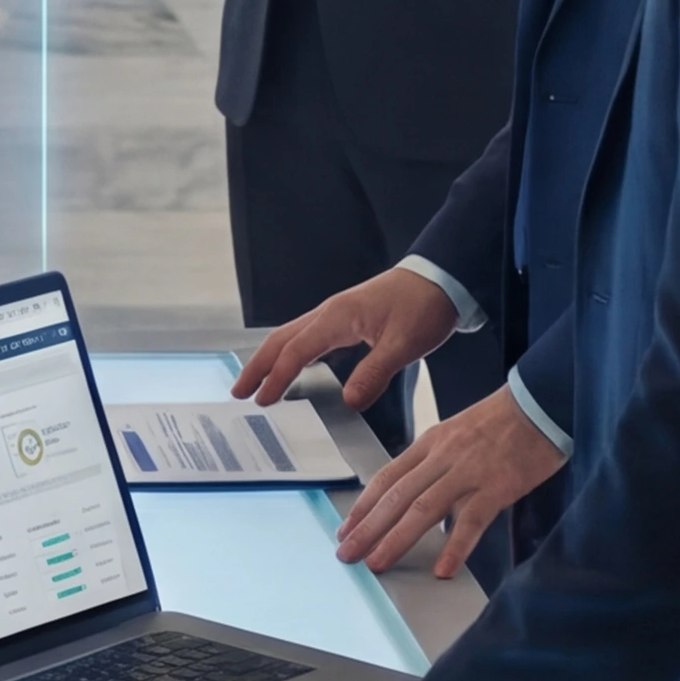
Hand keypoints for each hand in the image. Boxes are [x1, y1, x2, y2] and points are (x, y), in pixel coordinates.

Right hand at [236, 263, 456, 407]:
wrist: (440, 279)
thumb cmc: (423, 306)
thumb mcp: (403, 344)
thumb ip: (374, 373)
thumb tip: (349, 401)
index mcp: (337, 317)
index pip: (297, 350)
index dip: (277, 377)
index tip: (262, 400)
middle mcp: (329, 313)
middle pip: (282, 339)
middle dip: (258, 366)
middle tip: (239, 392)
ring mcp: (335, 314)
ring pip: (291, 336)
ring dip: (270, 359)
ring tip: (256, 382)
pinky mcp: (345, 318)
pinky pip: (308, 336)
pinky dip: (291, 353)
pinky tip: (293, 367)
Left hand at [335, 387, 565, 573]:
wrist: (541, 403)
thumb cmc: (504, 420)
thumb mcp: (458, 433)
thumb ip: (437, 463)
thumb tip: (419, 497)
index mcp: (430, 443)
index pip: (387, 478)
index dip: (363, 506)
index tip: (345, 529)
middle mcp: (441, 457)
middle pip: (396, 496)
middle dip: (367, 528)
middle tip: (347, 554)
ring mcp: (468, 472)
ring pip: (423, 509)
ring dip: (396, 539)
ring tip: (377, 563)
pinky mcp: (497, 486)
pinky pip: (471, 521)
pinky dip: (456, 547)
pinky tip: (443, 570)